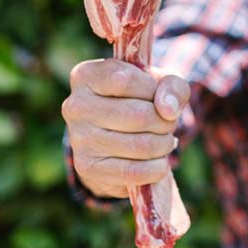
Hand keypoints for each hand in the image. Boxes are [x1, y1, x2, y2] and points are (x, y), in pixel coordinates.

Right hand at [61, 59, 189, 198]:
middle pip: (138, 115)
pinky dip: (157, 168)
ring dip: (163, 145)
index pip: (125, 79)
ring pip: (140, 145)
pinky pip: (135, 172)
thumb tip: (167, 110)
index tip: (156, 96)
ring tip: (163, 141)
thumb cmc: (141, 100)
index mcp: (86, 75)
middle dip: (165, 122)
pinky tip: (158, 161)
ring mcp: (78, 139)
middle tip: (167, 124)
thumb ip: (172, 86)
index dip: (152, 90)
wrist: (119, 140)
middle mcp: (75, 106)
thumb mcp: (160, 84)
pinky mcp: (87, 168)